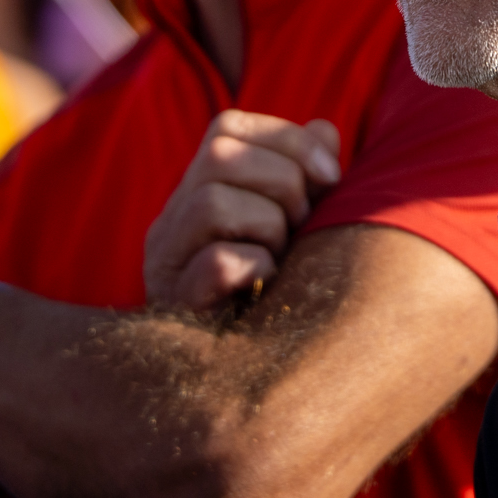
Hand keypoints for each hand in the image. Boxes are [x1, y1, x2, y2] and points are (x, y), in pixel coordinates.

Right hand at [144, 110, 340, 311]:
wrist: (244, 370)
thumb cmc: (278, 286)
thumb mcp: (297, 222)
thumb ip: (309, 173)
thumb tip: (323, 130)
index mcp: (200, 187)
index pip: (229, 127)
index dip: (288, 140)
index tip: (331, 177)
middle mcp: (173, 216)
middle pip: (219, 155)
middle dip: (283, 182)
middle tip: (301, 223)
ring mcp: (166, 258)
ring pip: (212, 202)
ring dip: (269, 226)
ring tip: (281, 255)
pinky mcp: (176, 302)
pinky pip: (218, 263)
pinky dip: (257, 266)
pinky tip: (267, 282)